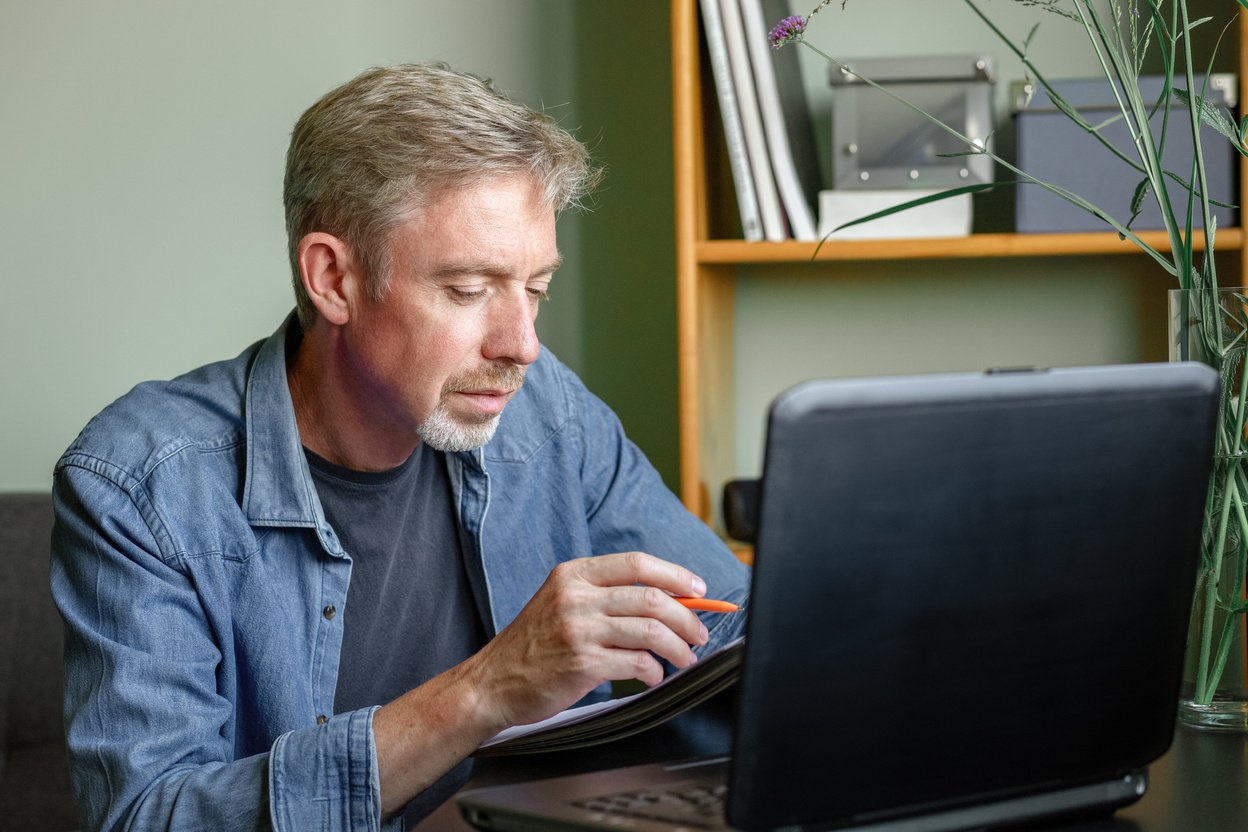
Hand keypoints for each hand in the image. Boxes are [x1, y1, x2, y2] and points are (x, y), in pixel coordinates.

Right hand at [464, 551, 710, 730]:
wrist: (492, 682)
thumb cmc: (534, 644)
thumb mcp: (563, 602)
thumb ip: (607, 596)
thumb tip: (669, 598)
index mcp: (574, 574)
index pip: (637, 563)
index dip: (676, 575)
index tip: (699, 589)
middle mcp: (576, 597)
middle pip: (651, 597)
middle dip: (686, 617)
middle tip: (699, 634)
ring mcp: (578, 630)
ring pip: (650, 631)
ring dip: (678, 647)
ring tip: (685, 658)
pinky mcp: (582, 664)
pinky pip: (636, 663)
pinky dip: (654, 671)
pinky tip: (653, 676)